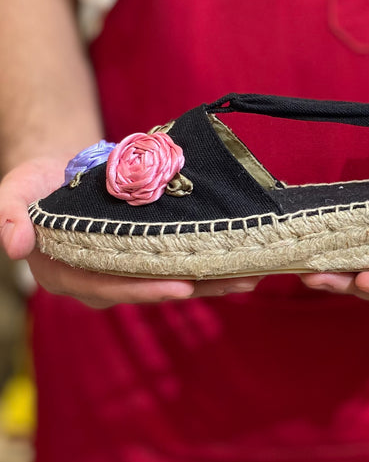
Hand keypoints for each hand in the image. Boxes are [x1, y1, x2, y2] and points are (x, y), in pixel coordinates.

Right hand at [0, 157, 259, 307]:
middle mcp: (100, 280)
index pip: (108, 287)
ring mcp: (126, 272)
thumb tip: (16, 246)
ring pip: (171, 282)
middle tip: (235, 281)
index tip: (179, 286)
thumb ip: (8, 215)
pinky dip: (209, 267)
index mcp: (67, 273)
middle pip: (150, 289)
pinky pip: (178, 268)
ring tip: (251, 277)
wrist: (61, 171)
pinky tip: (241, 266)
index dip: (144, 290)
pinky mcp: (146, 259)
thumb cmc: (38, 183)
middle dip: (194, 287)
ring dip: (212, 282)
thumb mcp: (14, 191)